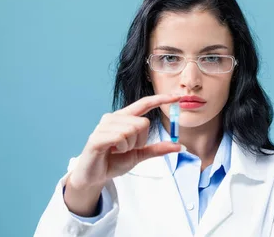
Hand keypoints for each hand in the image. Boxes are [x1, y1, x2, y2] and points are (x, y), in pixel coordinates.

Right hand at [64, 94, 181, 215]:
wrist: (94, 176)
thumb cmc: (113, 162)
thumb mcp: (139, 155)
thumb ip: (157, 149)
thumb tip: (179, 146)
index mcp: (123, 119)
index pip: (143, 104)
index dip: (160, 99)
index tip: (177, 97)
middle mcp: (113, 118)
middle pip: (142, 122)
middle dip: (140, 141)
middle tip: (126, 149)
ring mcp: (103, 126)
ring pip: (132, 130)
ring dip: (129, 146)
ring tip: (117, 151)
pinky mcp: (97, 137)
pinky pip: (120, 137)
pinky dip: (121, 148)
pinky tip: (112, 151)